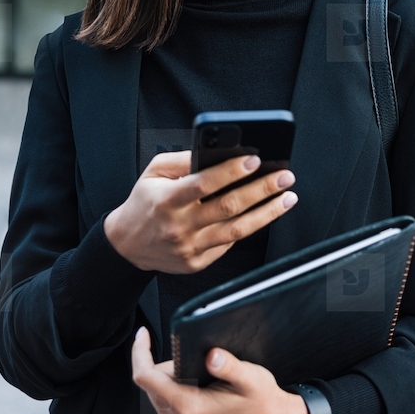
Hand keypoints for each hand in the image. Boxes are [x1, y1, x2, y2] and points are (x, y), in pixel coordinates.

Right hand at [104, 150, 297, 273]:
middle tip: (284, 177)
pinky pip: (229, 244)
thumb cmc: (144, 203)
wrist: (127, 245)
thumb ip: (182, 160)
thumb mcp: (153, 172)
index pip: (203, 184)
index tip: (254, 160)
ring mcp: (190, 247)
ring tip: (287, 197)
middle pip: (228, 207)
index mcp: (167, 200)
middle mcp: (179, 226)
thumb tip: (216, 151)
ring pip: (237, 230)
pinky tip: (265, 214)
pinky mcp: (198, 263)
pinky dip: (250, 228)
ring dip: (268, 213)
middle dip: (261, 190)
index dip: (231, 171)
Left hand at [132, 327, 308, 413]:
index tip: (143, 334)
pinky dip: (175, 390)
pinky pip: (165, 404)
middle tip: (196, 359)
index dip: (140, 352)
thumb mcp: (250, 378)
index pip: (146, 377)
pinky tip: (197, 386)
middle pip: (151, 383)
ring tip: (200, 374)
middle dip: (165, 364)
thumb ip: (230, 366)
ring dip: (171, 378)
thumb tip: (212, 354)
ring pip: (157, 393)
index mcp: (189, 406)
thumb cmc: (260, 403)